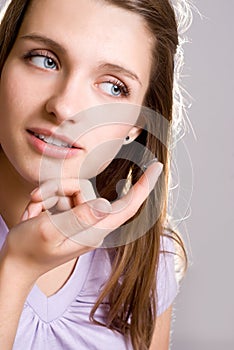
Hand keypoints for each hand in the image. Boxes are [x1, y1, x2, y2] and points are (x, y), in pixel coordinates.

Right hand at [2, 161, 162, 281]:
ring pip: (70, 189)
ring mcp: (79, 220)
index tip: (157, 167)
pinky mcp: (69, 216)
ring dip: (48, 195)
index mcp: (93, 231)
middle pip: (84, 190)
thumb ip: (78, 217)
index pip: (127, 206)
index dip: (143, 186)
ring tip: (34, 213)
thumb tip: (105, 205)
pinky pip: (61, 194)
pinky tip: (35, 214)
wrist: (14, 264)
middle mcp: (91, 224)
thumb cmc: (28, 251)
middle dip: (58, 188)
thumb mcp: (49, 231)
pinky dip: (45, 200)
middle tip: (37, 202)